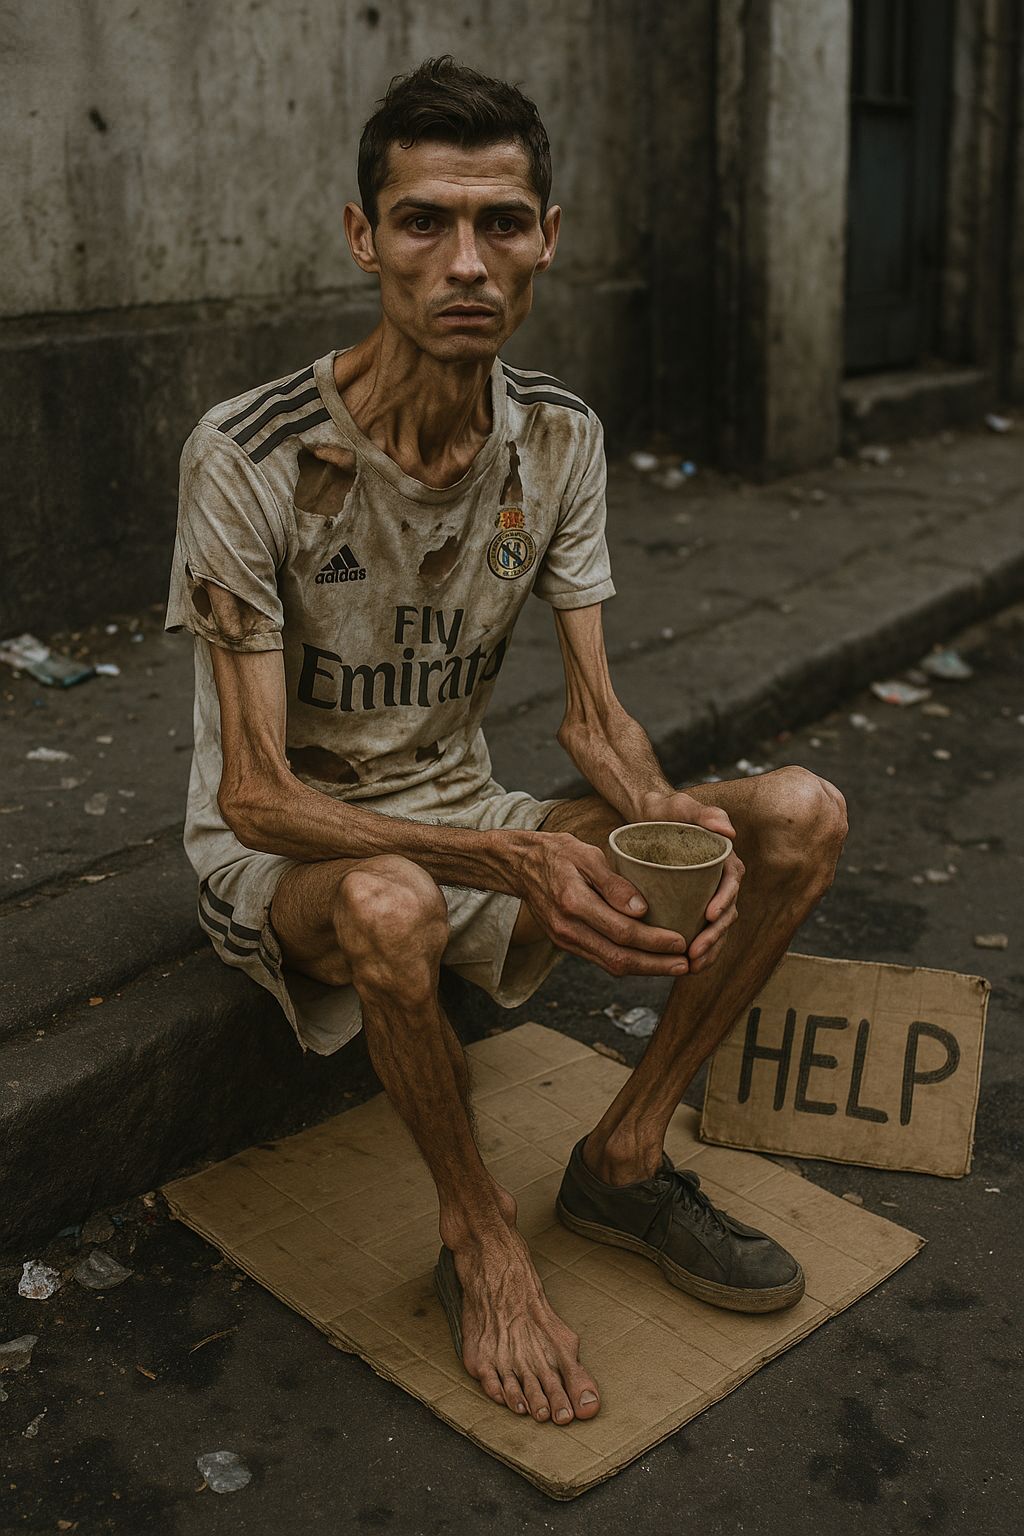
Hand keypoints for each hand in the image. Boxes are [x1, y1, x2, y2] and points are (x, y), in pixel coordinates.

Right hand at [517, 831, 691, 978]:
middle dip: (656, 966)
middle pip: (619, 958)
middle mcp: (568, 929)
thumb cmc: (557, 853)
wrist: (520, 865)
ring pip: (610, 965)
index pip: (621, 932)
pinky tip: (649, 959)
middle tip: (686, 964)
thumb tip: (643, 909)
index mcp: (573, 903)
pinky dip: (628, 962)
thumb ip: (613, 883)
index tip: (681, 941)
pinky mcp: (567, 943)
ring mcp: (565, 940)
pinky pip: (601, 959)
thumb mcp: (586, 855)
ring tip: (674, 966)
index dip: (654, 942)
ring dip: (645, 970)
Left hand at [637, 789, 744, 973]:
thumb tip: (730, 832)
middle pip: (725, 914)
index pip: (731, 884)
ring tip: (691, 966)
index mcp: (724, 860)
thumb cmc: (667, 810)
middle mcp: (719, 880)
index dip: (725, 902)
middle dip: (715, 936)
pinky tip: (685, 966)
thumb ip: (705, 813)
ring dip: (708, 950)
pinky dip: (698, 950)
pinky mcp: (691, 906)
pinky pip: (699, 931)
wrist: (647, 817)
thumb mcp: (683, 806)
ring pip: (715, 928)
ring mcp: (705, 895)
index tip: (709, 916)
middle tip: (694, 952)